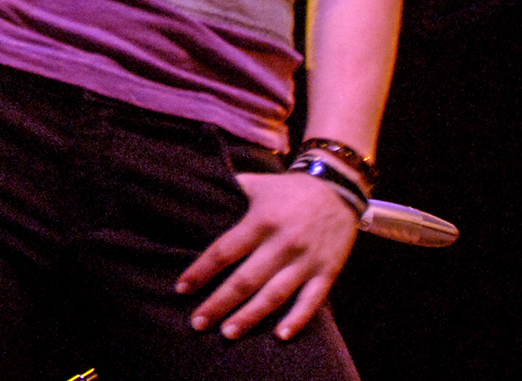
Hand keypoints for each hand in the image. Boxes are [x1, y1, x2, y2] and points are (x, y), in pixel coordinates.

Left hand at [178, 171, 360, 339]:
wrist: (339, 189)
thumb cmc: (288, 190)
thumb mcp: (256, 184)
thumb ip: (227, 191)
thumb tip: (194, 189)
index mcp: (260, 222)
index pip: (224, 252)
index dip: (201, 271)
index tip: (182, 288)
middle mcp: (282, 244)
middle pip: (245, 281)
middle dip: (219, 304)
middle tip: (198, 322)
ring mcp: (306, 261)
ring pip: (274, 296)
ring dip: (250, 317)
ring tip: (228, 333)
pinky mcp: (328, 272)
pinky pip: (311, 301)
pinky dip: (297, 320)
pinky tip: (280, 336)